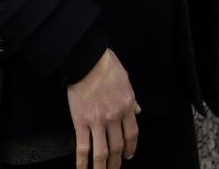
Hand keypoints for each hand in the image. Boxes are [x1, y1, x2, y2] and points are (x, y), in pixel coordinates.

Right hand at [65, 49, 139, 168]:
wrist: (87, 60)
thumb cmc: (107, 67)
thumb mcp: (126, 81)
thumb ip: (132, 99)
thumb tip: (138, 110)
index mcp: (126, 106)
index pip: (132, 133)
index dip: (131, 147)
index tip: (129, 155)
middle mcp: (114, 117)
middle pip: (118, 146)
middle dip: (117, 162)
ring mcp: (97, 121)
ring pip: (102, 151)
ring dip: (103, 167)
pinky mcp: (81, 121)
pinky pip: (83, 146)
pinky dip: (83, 162)